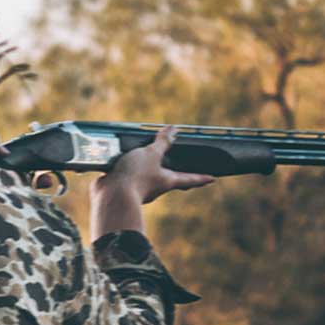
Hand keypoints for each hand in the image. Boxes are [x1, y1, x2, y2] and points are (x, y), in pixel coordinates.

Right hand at [91, 124, 213, 236]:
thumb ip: (162, 142)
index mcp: (168, 180)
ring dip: (152, 169)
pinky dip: (133, 170)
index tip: (212, 179)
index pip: (190, 179)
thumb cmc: (135, 176)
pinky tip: (127, 162)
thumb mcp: (151, 154)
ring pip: (151, 178)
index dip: (202, 178)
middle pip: (171, 180)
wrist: (112, 195)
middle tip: (183, 169)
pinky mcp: (126, 187)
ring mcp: (142, 189)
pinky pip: (133, 177)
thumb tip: (173, 130)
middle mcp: (157, 187)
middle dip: (176, 174)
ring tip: (150, 157)